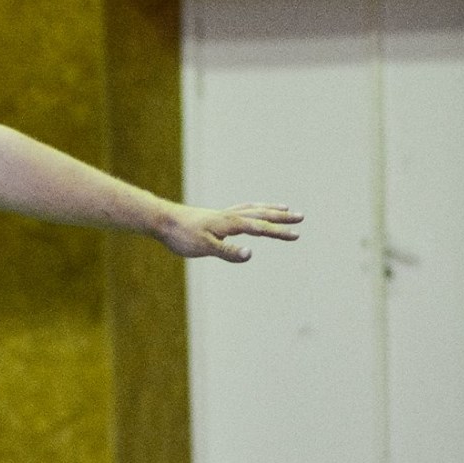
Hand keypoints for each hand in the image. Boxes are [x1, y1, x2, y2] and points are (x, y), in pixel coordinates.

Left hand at [155, 203, 302, 261]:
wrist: (162, 221)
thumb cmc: (182, 235)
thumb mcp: (204, 247)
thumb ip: (227, 252)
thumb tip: (250, 254)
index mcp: (230, 224)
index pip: (260, 228)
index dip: (279, 232)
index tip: (297, 235)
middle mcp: (230, 216)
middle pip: (261, 214)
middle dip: (282, 217)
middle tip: (301, 216)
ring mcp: (223, 214)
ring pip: (253, 209)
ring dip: (270, 209)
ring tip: (285, 208)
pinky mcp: (216, 216)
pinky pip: (242, 209)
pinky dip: (254, 209)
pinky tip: (253, 212)